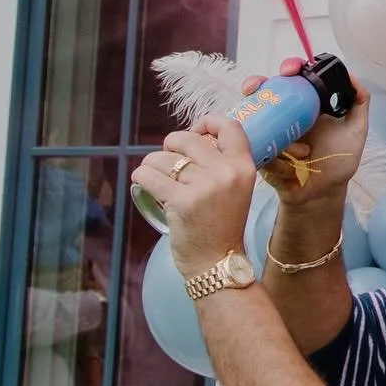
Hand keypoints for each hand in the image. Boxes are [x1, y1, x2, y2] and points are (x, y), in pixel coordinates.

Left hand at [133, 119, 257, 278]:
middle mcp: (227, 174)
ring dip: (151, 165)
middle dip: (170, 145)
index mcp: (244, 168)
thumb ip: (222, 164)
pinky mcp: (181, 201)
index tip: (195, 132)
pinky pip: (149, 175)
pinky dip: (141, 177)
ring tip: (156, 178)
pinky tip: (142, 182)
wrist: (217, 263)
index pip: (229, 126)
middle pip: (187, 139)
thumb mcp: (235, 190)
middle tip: (168, 162)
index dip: (206, 122)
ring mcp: (204, 187)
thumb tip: (194, 137)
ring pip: (163, 157)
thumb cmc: (222, 226)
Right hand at [240, 57, 370, 209]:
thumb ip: (359, 103)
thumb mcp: (356, 130)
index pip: (293, 78)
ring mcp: (270, 131)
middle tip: (263, 86)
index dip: (290, 68)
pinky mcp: (260, 151)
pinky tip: (289, 170)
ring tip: (302, 153)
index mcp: (305, 104)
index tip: (291, 70)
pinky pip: (255, 147)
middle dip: (260, 83)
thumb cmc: (338, 160)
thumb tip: (353, 76)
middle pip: (265, 89)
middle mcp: (285, 114)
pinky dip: (274, 159)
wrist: (323, 192)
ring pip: (255, 116)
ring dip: (275, 132)